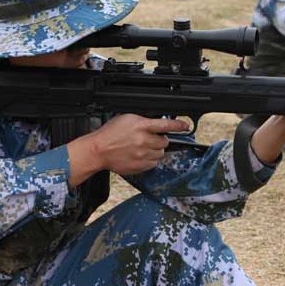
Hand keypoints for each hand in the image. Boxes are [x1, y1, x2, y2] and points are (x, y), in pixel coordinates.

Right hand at [74, 114, 189, 175]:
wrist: (98, 150)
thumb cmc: (110, 133)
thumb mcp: (127, 119)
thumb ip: (143, 121)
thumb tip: (156, 123)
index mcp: (141, 126)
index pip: (166, 125)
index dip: (178, 125)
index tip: (186, 126)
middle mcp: (144, 140)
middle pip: (164, 142)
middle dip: (160, 140)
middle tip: (150, 139)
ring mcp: (143, 154)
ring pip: (160, 153)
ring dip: (155, 150)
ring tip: (143, 148)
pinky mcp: (140, 166)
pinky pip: (154, 163)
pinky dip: (150, 160)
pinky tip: (140, 155)